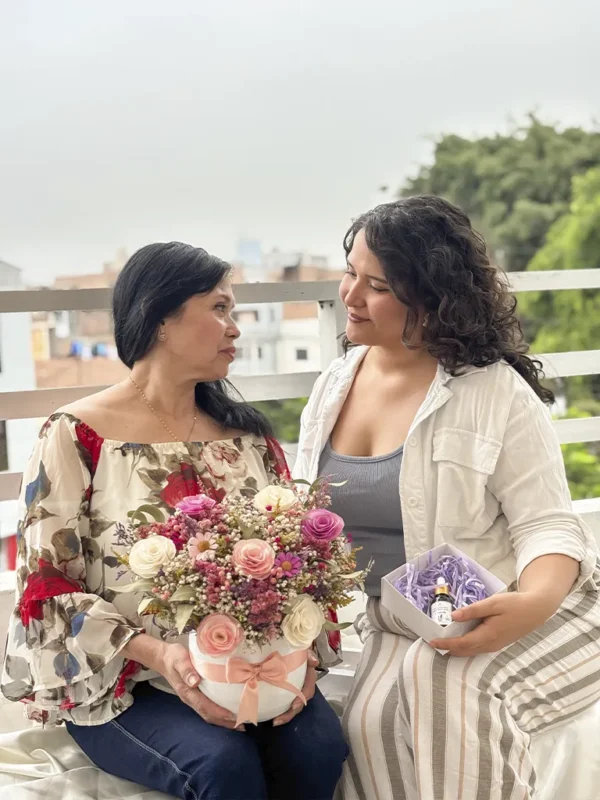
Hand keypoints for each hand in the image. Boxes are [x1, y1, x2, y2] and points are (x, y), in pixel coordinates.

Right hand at [154, 641, 244, 730]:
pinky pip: (208, 707)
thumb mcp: (178, 660)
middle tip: (242, 726)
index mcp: (187, 692)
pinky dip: (219, 713)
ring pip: (208, 713)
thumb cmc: (173, 657)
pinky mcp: (195, 694)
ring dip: (223, 720)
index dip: (219, 713)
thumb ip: (186, 670)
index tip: (232, 716)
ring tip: (239, 724)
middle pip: (208, 715)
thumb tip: (195, 682)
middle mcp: (190, 698)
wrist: (163, 657)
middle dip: (224, 722)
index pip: (204, 706)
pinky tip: (229, 712)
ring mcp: (192, 698)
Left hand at [272, 651, 318, 726]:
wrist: (292, 650)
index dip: (302, 699)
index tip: (294, 705)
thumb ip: (309, 655)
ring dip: (283, 716)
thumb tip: (314, 661)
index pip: (308, 691)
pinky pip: (282, 704)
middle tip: (278, 720)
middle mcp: (302, 688)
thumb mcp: (305, 652)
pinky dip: (277, 711)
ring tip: (273, 722)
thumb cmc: (299, 652)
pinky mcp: (285, 694)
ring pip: (291, 708)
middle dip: (289, 714)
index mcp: (308, 679)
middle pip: (298, 704)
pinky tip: (267, 715)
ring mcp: (293, 693)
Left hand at [429, 591, 557, 656]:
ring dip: (456, 649)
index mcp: (488, 635)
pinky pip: (477, 649)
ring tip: (441, 643)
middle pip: (464, 651)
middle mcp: (490, 645)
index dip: (446, 644)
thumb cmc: (514, 605)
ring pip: (471, 652)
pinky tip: (459, 641)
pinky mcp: (497, 643)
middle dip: (447, 649)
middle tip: (431, 643)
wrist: (535, 611)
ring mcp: (494, 646)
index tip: (431, 642)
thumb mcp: (493, 603)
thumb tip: (453, 617)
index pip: (462, 644)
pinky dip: (465, 647)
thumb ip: (473, 611)